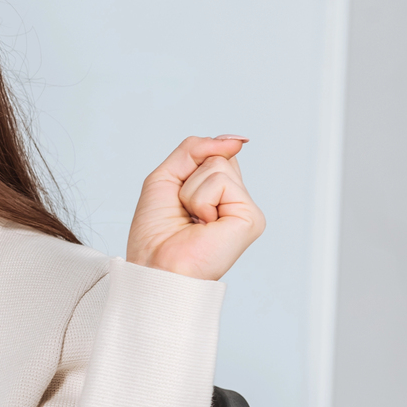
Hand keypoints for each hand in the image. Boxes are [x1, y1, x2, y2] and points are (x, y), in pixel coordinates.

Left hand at [125, 136, 264, 281]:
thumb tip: (234, 140)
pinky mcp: (252, 218)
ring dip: (191, 192)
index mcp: (217, 194)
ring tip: (192, 220)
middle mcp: (235, 200)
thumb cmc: (156, 232)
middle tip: (184, 211)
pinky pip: (222, 181)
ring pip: (218, 165)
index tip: (178, 197)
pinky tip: (204, 225)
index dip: (189, 166)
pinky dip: (200, 200)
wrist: (155, 266)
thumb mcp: (166, 176)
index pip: (213, 154)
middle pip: (218, 156)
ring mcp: (245, 209)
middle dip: (188, 178)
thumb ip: (194, 149)